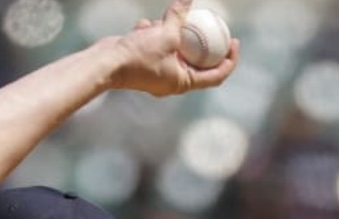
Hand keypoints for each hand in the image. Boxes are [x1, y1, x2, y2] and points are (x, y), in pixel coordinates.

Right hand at [107, 0, 238, 96]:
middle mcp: (172, 81)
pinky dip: (154, 33)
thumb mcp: (165, 33)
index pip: (216, 75)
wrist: (105, 63)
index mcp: (183, 83)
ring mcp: (158, 73)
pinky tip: (143, 26)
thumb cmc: (138, 55)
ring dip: (172, 33)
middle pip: (197, 62)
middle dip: (203, 42)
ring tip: (164, 23)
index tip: (233, 41)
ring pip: (174, 50)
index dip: (229, 59)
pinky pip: (157, 46)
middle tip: (214, 25)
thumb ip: (179, 16)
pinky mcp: (145, 63)